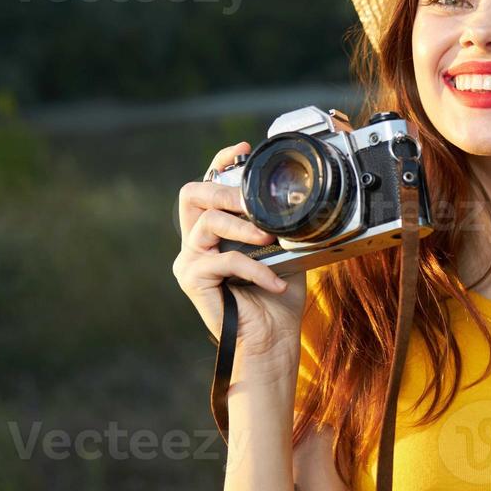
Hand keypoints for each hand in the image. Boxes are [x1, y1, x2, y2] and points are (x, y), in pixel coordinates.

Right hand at [172, 141, 307, 380]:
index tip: (244, 149)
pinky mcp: (192, 279)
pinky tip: (275, 282)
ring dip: (243, 227)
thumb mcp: (286, 252)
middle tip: (252, 200)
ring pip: (207, 222)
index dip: (221, 162)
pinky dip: (255, 268)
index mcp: (215, 230)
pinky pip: (225, 260)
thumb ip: (281, 226)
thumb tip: (300, 201)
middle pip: (192, 193)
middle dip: (224, 189)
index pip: (207, 186)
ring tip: (269, 239)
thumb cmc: (277, 299)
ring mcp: (190, 259)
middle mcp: (196, 241)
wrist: (271, 341)